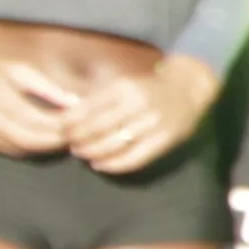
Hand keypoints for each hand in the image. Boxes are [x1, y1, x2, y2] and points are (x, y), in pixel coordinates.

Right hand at [0, 46, 76, 157]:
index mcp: (3, 100)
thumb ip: (46, 88)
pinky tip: (45, 143)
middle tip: (77, 136)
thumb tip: (75, 102)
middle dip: (57, 142)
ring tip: (66, 140)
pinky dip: (32, 150)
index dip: (62, 127)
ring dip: (46, 149)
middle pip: (32, 142)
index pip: (39, 122)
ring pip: (23, 151)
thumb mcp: (19, 70)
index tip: (80, 122)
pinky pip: (13, 152)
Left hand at [65, 52, 216, 176]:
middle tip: (68, 142)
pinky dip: (113, 164)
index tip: (60, 127)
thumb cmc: (148, 86)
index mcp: (125, 87)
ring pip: (113, 144)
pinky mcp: (163, 140)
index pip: (88, 108)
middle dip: (77, 137)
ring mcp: (153, 124)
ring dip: (91, 151)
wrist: (188, 89)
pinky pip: (133, 158)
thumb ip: (99, 96)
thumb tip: (67, 113)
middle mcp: (138, 104)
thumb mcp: (124, 83)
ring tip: (80, 153)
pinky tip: (99, 165)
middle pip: (97, 127)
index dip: (70, 121)